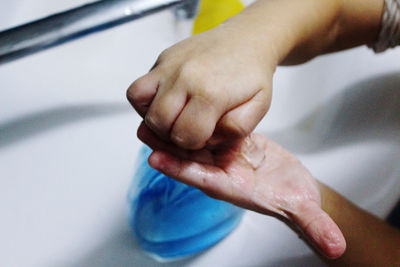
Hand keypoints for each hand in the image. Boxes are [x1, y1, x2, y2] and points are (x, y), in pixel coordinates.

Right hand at [127, 24, 275, 149]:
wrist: (246, 40)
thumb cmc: (252, 76)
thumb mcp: (258, 108)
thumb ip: (235, 130)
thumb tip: (207, 136)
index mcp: (211, 93)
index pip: (185, 137)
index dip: (194, 145)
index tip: (203, 137)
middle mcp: (185, 77)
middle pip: (158, 123)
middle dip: (172, 136)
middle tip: (188, 130)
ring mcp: (169, 66)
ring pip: (140, 104)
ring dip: (154, 119)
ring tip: (174, 118)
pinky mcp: (162, 60)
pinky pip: (138, 88)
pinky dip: (144, 102)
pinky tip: (165, 104)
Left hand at [137, 122, 345, 258]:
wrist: (294, 188)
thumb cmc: (293, 200)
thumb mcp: (304, 210)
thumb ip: (316, 226)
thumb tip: (335, 247)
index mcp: (233, 188)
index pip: (203, 179)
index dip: (181, 169)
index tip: (156, 159)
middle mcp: (222, 171)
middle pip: (190, 157)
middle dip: (167, 145)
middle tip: (144, 128)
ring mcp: (225, 156)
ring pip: (196, 141)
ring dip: (175, 130)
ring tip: (152, 114)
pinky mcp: (232, 142)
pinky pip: (210, 130)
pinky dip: (197, 120)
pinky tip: (183, 106)